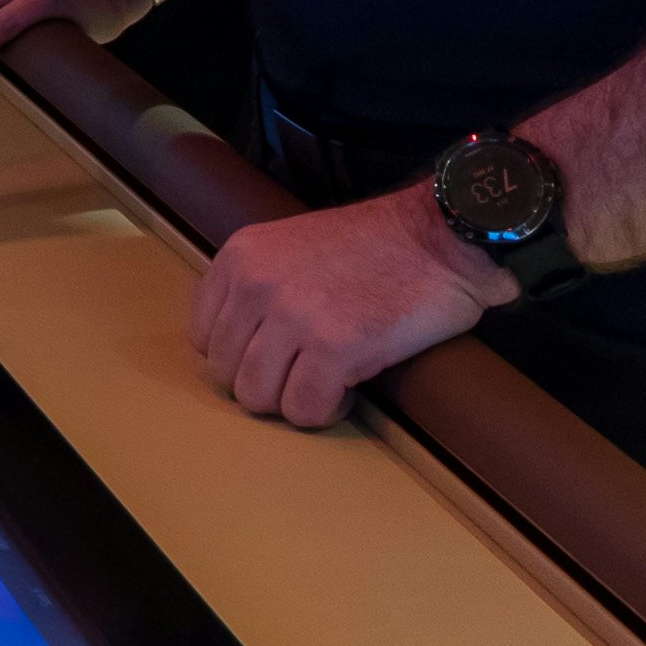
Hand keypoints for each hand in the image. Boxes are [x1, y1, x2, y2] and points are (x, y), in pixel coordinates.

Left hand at [184, 192, 510, 429]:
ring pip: (258, 397)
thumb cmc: (377, 245)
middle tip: (306, 371)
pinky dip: (327, 410)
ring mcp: (292, 316)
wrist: (442, 235)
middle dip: (268, 382)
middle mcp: (256, 285)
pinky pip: (304, 409)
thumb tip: (241, 346)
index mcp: (241, 257)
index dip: (241, 356)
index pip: (203, 337)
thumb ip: (258, 286)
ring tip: (327, 380)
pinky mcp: (334, 347)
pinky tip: (349, 388)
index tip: (275, 355)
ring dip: (294, 399)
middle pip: (227, 374)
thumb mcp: (291, 246)